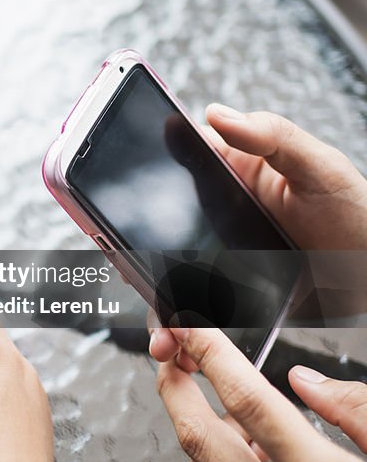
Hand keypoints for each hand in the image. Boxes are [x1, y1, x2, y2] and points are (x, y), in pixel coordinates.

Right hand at [150, 105, 366, 362]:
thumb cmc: (358, 213)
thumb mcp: (321, 166)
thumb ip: (272, 135)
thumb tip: (217, 113)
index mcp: (233, 172)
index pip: (173, 164)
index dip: (142, 177)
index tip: (118, 197)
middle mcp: (218, 212)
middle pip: (159, 228)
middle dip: (135, 254)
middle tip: (128, 272)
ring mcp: (220, 254)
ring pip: (170, 275)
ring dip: (158, 305)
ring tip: (163, 335)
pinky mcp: (230, 293)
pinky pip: (197, 309)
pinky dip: (184, 331)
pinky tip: (182, 348)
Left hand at [157, 327, 366, 461]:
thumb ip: (359, 414)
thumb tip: (306, 382)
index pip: (247, 399)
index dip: (211, 353)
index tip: (191, 324)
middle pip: (198, 434)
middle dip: (174, 385)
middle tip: (170, 350)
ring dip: (195, 422)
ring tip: (208, 392)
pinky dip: (216, 461)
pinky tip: (240, 447)